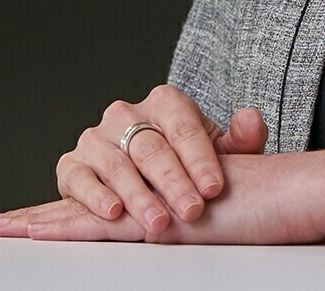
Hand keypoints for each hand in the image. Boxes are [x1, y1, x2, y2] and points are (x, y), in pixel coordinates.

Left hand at [0, 151, 324, 244]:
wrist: (300, 193)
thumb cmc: (279, 201)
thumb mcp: (235, 201)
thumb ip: (210, 189)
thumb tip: (197, 197)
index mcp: (170, 181)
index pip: (114, 189)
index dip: (73, 204)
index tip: (33, 216)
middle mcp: (159, 179)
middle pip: (93, 192)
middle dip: (45, 212)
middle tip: (0, 223)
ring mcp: (156, 193)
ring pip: (89, 205)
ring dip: (44, 220)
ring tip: (1, 227)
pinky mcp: (158, 215)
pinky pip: (100, 222)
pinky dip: (63, 226)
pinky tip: (34, 232)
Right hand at [14, 85, 268, 236]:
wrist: (150, 174)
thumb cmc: (189, 161)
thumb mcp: (219, 150)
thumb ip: (240, 139)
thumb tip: (252, 119)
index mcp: (165, 102)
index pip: (184, 129)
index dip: (200, 160)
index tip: (214, 188)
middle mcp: (126, 114)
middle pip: (151, 148)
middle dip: (173, 182)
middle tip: (191, 211)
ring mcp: (96, 138)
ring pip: (117, 164)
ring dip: (138, 195)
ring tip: (158, 221)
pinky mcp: (72, 165)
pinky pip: (80, 178)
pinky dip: (95, 196)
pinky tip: (114, 212)